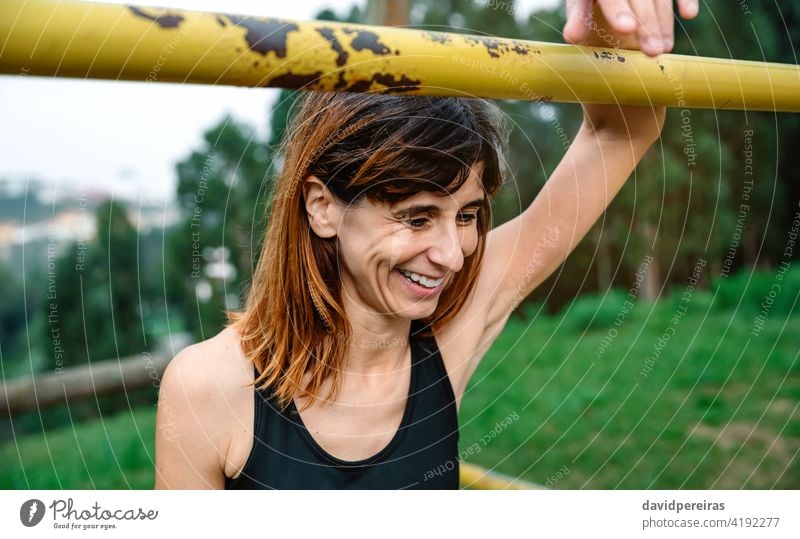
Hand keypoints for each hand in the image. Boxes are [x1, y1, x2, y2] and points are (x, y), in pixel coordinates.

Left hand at [563, 0, 698, 56]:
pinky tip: (689, 15)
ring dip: (664, 22)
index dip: (618, 11)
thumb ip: (579, 18)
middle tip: (652, 51)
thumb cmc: (592, 0)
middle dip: (646, 24)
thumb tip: (571, 37)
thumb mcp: (581, 5)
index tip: (626, 29)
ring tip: (664, 48)